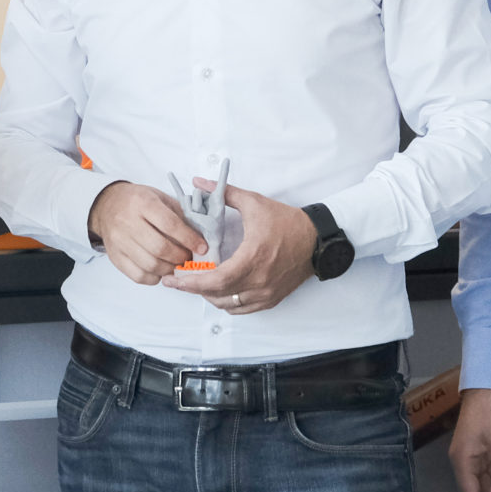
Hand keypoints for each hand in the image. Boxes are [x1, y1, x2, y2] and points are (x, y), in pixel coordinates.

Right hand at [85, 182, 205, 283]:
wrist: (107, 206)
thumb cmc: (138, 201)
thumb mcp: (160, 198)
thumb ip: (179, 215)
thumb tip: (199, 237)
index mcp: (142, 203)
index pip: (170, 225)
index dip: (189, 239)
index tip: (202, 248)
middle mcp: (128, 222)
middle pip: (160, 248)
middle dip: (180, 257)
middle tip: (189, 258)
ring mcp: (119, 241)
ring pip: (150, 265)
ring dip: (169, 269)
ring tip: (177, 265)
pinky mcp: (115, 257)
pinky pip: (138, 276)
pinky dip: (154, 278)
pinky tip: (161, 270)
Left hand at [163, 184, 315, 314]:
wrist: (317, 240)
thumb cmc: (287, 221)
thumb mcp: (255, 203)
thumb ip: (224, 194)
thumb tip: (199, 183)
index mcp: (253, 258)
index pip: (215, 280)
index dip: (191, 283)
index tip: (173, 279)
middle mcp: (259, 281)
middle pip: (217, 295)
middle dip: (193, 289)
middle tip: (175, 281)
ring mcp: (266, 293)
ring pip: (228, 305)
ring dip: (209, 296)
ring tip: (195, 283)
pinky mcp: (271, 299)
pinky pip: (242, 308)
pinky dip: (226, 302)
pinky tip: (217, 292)